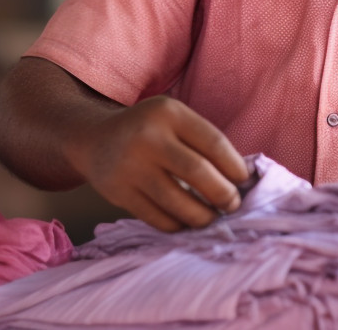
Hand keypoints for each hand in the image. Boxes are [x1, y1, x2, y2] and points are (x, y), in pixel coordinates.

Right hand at [74, 96, 249, 231]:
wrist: (94, 140)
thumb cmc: (148, 131)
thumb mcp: (173, 119)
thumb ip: (201, 141)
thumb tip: (240, 178)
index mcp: (168, 113)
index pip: (213, 142)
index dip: (234, 166)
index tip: (244, 181)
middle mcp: (147, 137)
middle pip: (197, 172)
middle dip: (222, 194)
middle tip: (232, 204)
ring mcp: (130, 166)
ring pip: (177, 201)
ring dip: (202, 215)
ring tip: (212, 217)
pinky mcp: (118, 192)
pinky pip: (157, 217)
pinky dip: (178, 224)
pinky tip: (186, 222)